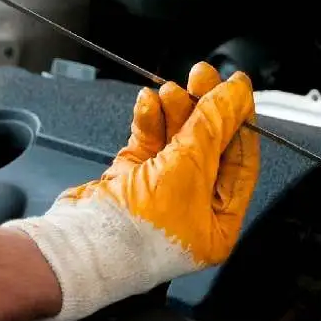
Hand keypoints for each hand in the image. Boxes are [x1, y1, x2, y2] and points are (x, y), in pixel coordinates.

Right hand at [4, 62, 259, 320]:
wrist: (80, 244)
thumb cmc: (138, 230)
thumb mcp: (188, 167)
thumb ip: (213, 125)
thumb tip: (236, 94)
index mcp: (218, 223)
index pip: (239, 161)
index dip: (239, 121)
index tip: (235, 88)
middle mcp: (191, 210)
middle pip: (207, 147)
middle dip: (202, 109)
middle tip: (201, 76)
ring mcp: (160, 194)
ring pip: (175, 140)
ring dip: (173, 111)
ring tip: (169, 90)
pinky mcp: (131, 180)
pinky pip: (147, 143)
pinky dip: (148, 122)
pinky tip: (148, 104)